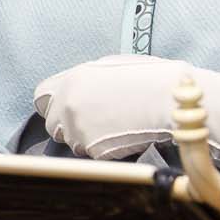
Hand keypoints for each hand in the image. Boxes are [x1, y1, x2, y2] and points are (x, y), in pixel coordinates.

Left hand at [33, 54, 219, 183]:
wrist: (177, 103)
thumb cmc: (157, 80)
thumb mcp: (119, 65)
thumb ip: (91, 77)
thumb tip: (83, 86)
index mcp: (75, 77)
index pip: (42, 96)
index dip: (55, 104)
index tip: (69, 109)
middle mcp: (69, 102)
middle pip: (53, 123)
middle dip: (70, 125)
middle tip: (98, 124)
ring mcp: (78, 127)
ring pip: (72, 142)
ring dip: (88, 139)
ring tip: (117, 129)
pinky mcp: (92, 149)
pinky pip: (91, 154)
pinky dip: (105, 151)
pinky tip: (125, 139)